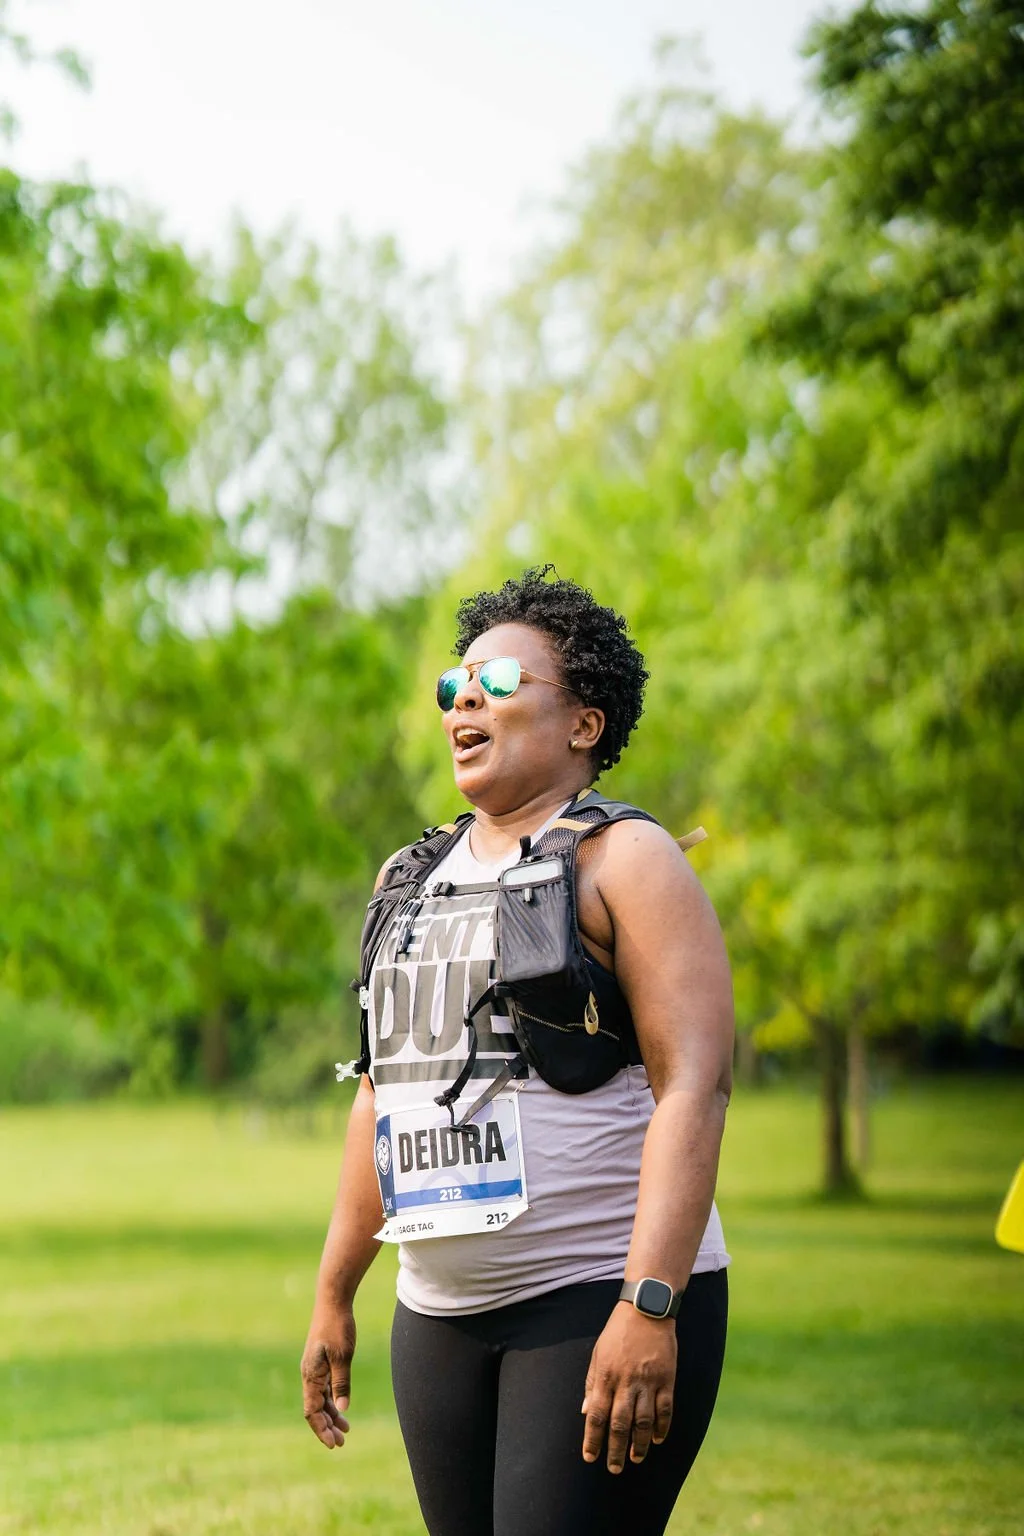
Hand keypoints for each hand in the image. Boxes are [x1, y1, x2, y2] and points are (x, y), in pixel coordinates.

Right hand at [301, 1301, 355, 1448]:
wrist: (333, 1301)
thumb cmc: (338, 1327)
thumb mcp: (343, 1356)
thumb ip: (341, 1382)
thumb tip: (343, 1409)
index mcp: (310, 1375)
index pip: (312, 1411)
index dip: (321, 1429)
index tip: (334, 1444)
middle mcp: (309, 1374)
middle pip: (315, 1409)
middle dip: (327, 1427)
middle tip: (342, 1443)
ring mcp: (315, 1368)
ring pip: (320, 1399)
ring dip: (331, 1416)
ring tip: (345, 1431)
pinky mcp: (322, 1362)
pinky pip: (324, 1388)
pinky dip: (332, 1401)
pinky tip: (342, 1408)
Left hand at [581, 1303, 676, 1473]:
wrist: (647, 1310)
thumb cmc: (618, 1333)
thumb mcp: (598, 1354)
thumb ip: (592, 1384)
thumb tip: (587, 1412)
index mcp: (606, 1375)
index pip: (597, 1415)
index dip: (593, 1439)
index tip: (590, 1457)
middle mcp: (627, 1381)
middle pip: (620, 1424)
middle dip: (615, 1450)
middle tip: (614, 1469)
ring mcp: (648, 1381)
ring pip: (644, 1422)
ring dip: (640, 1444)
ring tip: (635, 1458)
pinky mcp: (667, 1378)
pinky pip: (665, 1409)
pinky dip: (662, 1427)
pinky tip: (658, 1439)